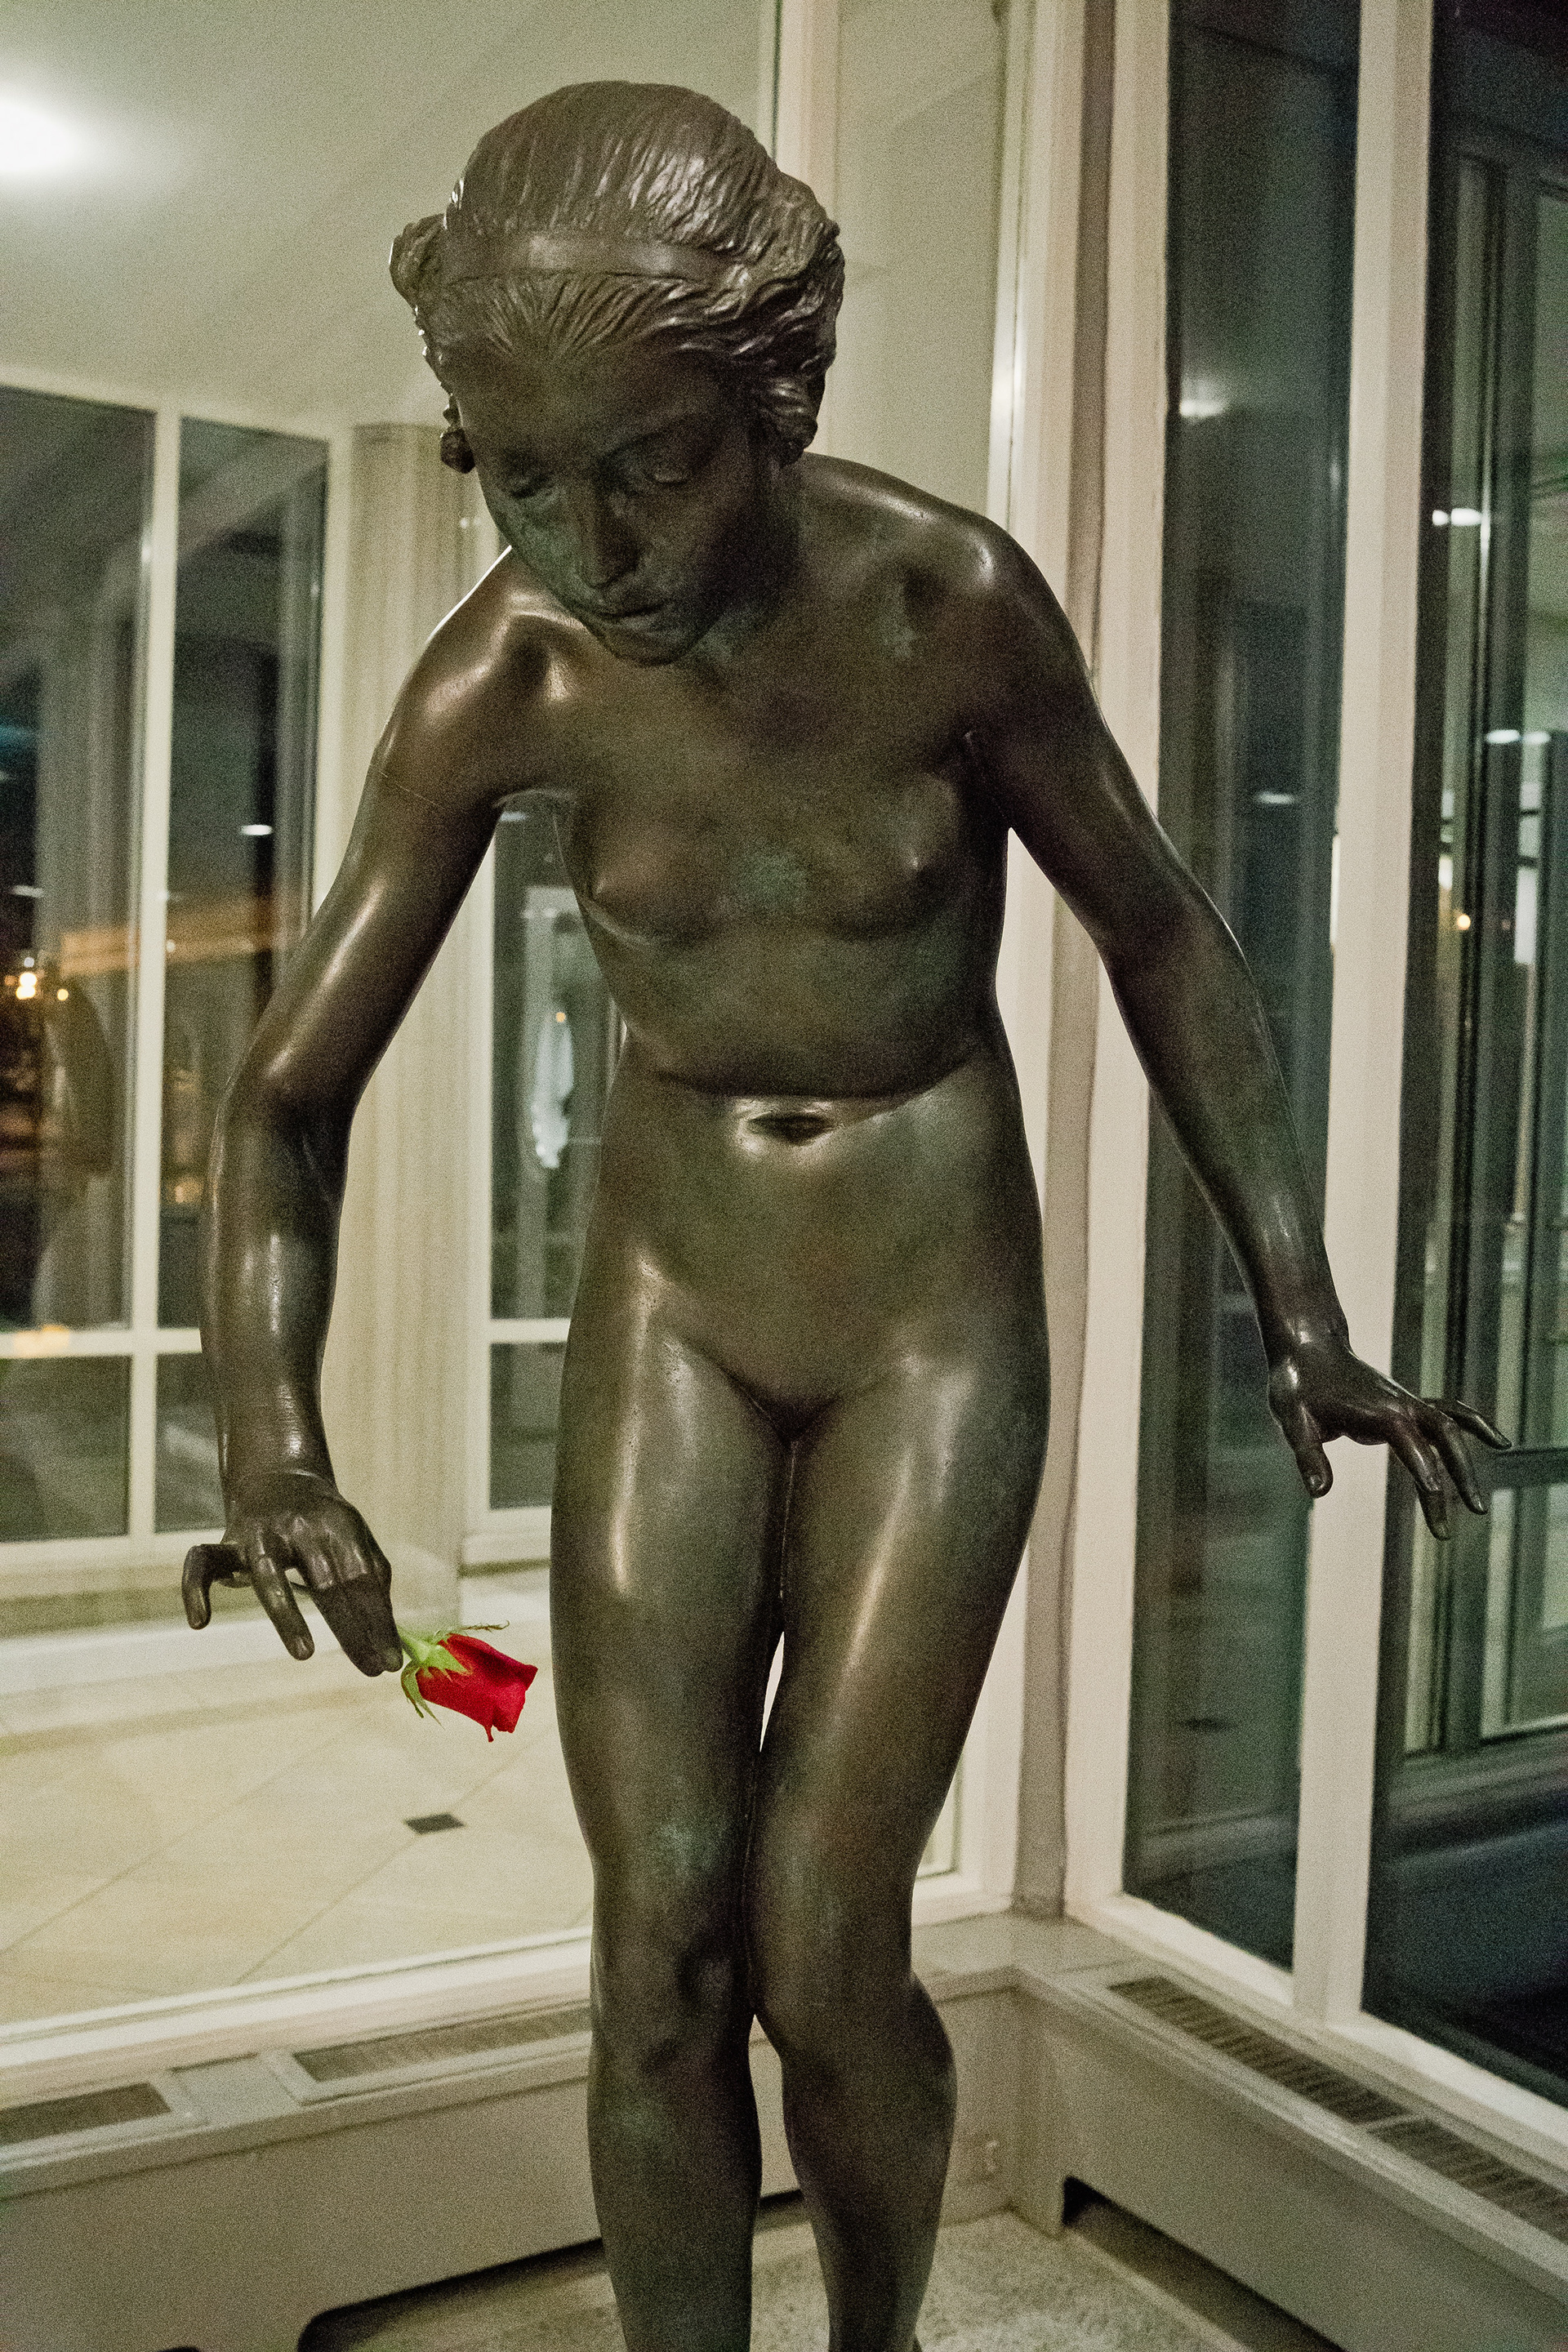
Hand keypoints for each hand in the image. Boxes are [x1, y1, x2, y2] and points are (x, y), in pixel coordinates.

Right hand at [182, 1469, 402, 1674]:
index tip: (390, 1662)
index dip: (378, 1621)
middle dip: (350, 1629)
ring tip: (305, 1654)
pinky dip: (194, 1590)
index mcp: (338, 1526)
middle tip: (369, 1668)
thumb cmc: (324, 1522)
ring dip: (287, 1617)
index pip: (363, 1579)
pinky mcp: (226, 1543)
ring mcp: (259, 1535)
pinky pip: (202, 1563)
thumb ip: (374, 1577)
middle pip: (328, 1583)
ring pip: (269, 1577)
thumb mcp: (354, 1537)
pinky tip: (200, 1622)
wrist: (276, 1475)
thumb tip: (389, 1636)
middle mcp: (299, 1528)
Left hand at [1267, 1328, 1509, 1539]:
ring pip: (1452, 1430)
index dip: (1424, 1470)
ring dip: (1467, 1464)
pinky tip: (1498, 1441)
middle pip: (1445, 1438)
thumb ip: (1308, 1455)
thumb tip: (1319, 1492)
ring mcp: (1407, 1404)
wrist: (1308, 1346)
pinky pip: (1449, 1416)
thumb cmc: (1297, 1383)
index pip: (1411, 1444)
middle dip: (1460, 1474)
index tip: (1436, 1496)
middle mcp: (1402, 1406)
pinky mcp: (1406, 1405)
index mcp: (1378, 1411)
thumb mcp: (1292, 1419)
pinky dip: (1474, 1426)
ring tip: (1479, 1506)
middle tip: (1474, 1512)